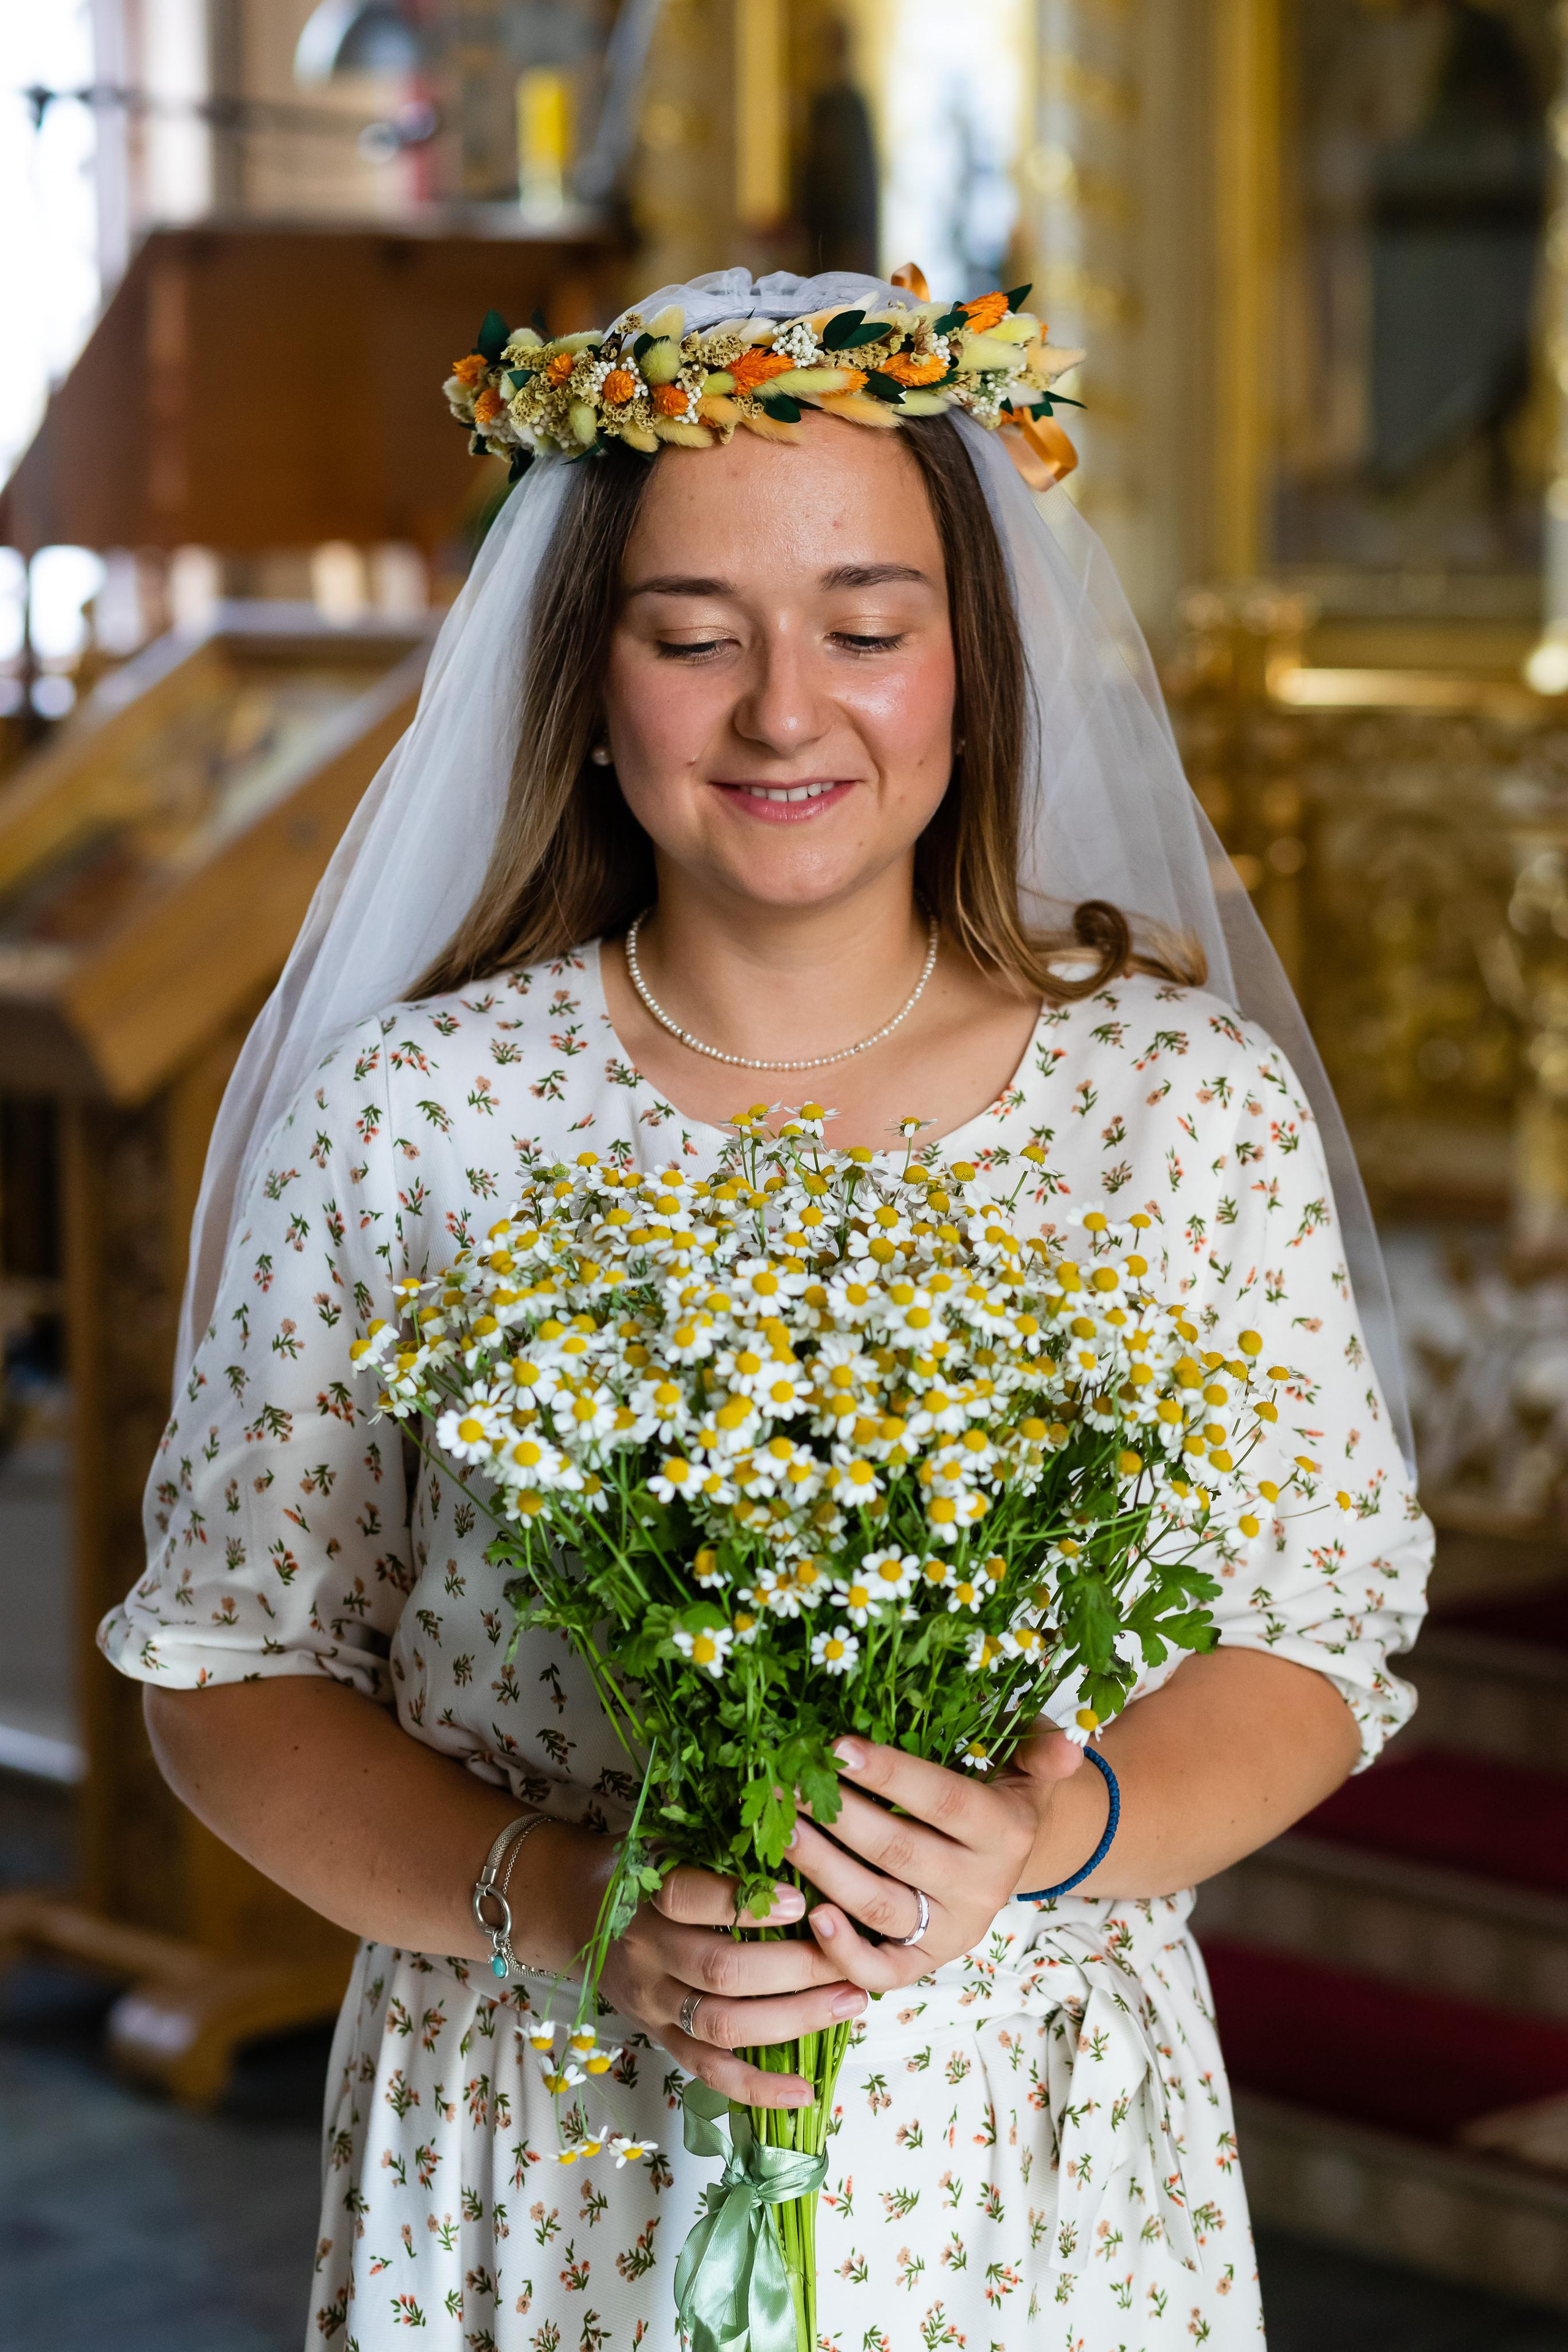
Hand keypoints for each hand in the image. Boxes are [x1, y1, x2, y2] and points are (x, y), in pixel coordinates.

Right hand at [586, 1847, 869, 2109]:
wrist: (573, 1906)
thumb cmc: (640, 1863)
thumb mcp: (667, 1836)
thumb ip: (720, 1838)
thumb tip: (799, 1820)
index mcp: (647, 1892)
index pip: (688, 1898)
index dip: (743, 1903)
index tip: (801, 1900)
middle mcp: (646, 1951)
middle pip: (720, 1969)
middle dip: (795, 1967)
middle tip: (851, 1958)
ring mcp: (653, 2001)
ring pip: (722, 2024)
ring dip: (792, 2019)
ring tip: (849, 2002)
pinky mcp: (660, 2035)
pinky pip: (708, 2071)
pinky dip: (756, 2088)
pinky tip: (804, 2091)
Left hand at [790, 1724, 1088, 1987]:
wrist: (1017, 1853)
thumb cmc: (1004, 1791)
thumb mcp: (1029, 1763)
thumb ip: (1041, 1751)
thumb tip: (1067, 1748)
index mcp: (1005, 1832)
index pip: (941, 1800)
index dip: (890, 1774)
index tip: (836, 1747)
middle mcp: (981, 1887)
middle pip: (899, 1852)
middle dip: (838, 1816)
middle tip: (787, 1783)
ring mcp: (953, 1931)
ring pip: (880, 1906)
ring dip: (825, 1870)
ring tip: (784, 1832)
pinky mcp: (928, 1963)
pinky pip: (885, 1971)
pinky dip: (845, 1951)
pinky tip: (811, 1914)